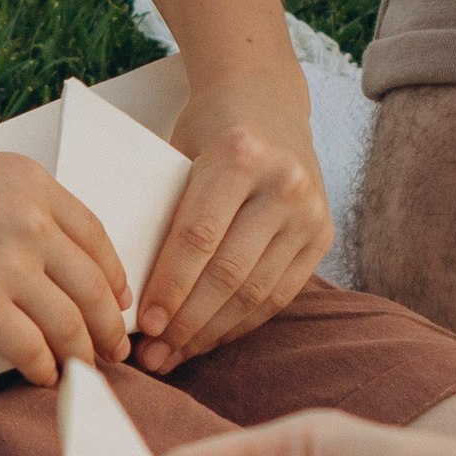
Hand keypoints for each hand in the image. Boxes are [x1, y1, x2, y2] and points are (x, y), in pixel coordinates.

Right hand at [0, 137, 129, 387]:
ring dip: (82, 353)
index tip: (119, 299)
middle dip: (108, 325)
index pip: (95, 236)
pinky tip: (42, 377)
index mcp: (30, 181)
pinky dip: (43, 368)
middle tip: (114, 349)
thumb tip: (21, 250)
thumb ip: (4, 205)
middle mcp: (31, 220)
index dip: (114, 275)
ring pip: (70, 322)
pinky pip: (29, 347)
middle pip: (93, 285)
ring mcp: (8, 263)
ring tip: (85, 371)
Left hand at [133, 71, 333, 374]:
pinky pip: (280, 293)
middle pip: (229, 271)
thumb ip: (166, 212)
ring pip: (257, 291)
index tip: (144, 324)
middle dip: (187, 322)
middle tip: (154, 355)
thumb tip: (133, 289)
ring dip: (212, 332)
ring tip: (175, 356)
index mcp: (239, 154)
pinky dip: (242, 321)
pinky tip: (211, 338)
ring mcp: (310, 210)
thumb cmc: (207, 131)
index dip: (170, 287)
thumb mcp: (179, 154)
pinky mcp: (322, 234)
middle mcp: (284, 182)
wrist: (266, 99)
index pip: (198, 236)